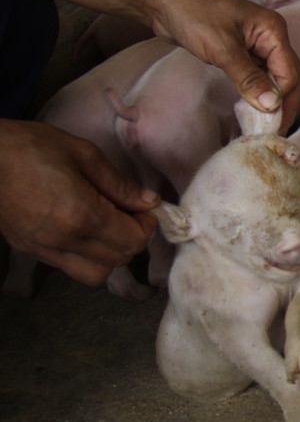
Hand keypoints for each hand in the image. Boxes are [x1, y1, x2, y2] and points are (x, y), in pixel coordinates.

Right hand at [0, 120, 158, 284]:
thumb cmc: (30, 147)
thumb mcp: (83, 154)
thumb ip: (119, 184)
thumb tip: (149, 202)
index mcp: (80, 214)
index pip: (133, 241)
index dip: (147, 226)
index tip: (144, 209)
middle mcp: (63, 240)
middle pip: (119, 260)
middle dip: (133, 239)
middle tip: (129, 214)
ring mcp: (43, 249)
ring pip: (95, 274)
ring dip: (110, 255)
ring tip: (107, 226)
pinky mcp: (29, 251)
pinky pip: (69, 267)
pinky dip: (86, 256)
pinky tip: (83, 229)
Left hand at [148, 0, 299, 128]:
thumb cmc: (193, 15)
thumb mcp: (223, 49)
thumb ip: (249, 79)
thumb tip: (271, 106)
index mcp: (273, 31)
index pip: (290, 73)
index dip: (283, 101)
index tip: (272, 126)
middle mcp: (271, 37)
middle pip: (288, 76)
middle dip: (284, 103)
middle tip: (274, 131)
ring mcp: (256, 43)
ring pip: (274, 77)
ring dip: (270, 99)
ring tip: (262, 124)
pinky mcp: (242, 50)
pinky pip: (258, 75)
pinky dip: (256, 91)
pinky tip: (251, 107)